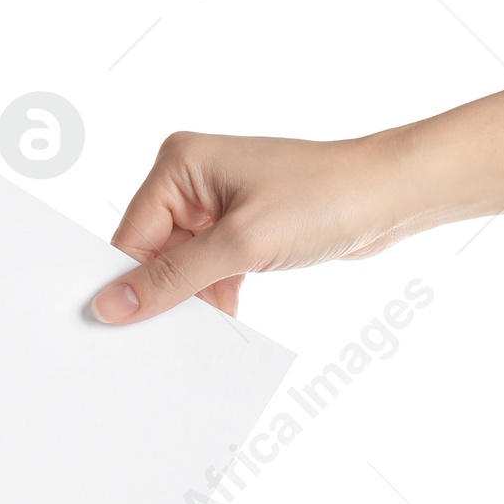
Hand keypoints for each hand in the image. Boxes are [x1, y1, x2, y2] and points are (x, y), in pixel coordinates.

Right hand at [91, 74, 503, 322]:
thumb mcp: (241, 244)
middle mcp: (191, 180)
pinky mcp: (240, 229)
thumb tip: (112, 305)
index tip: (117, 329)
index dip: (125, 282)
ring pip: (180, 267)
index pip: (130, 234)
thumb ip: (172, 278)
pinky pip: (208, 271)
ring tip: (203, 324)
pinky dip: (213, 296)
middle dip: (161, 293)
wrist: (392, 197)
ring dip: (191, 298)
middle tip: (157, 339)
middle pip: (151, 252)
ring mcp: (216, 205)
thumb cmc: (325, 197)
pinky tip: (224, 317)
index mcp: (180, 164)